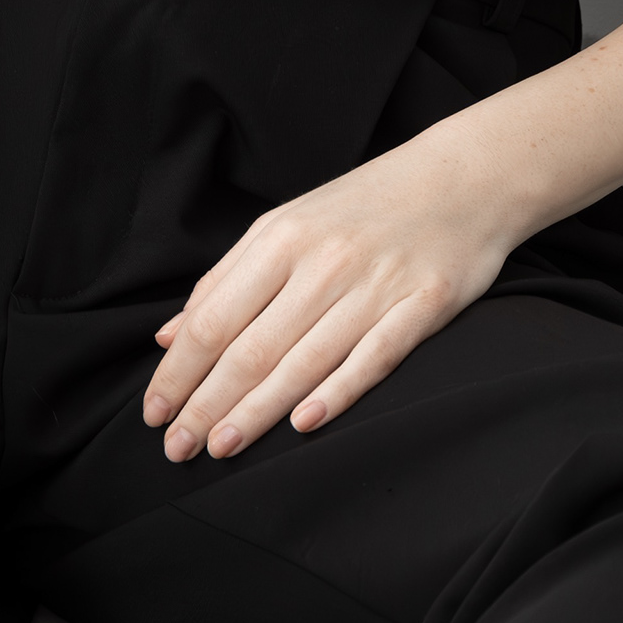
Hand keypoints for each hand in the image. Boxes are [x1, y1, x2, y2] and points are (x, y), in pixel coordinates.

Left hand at [143, 136, 520, 462]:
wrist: (467, 174)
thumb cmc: (368, 206)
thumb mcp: (289, 224)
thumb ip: (228, 279)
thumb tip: (170, 337)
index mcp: (281, 238)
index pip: (214, 318)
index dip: (180, 372)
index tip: (155, 414)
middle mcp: (323, 261)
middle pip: (251, 346)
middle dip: (207, 403)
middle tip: (177, 448)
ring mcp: (376, 284)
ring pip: (303, 360)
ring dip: (256, 411)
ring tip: (221, 447)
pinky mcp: (424, 304)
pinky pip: (374, 356)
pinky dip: (337, 391)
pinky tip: (303, 424)